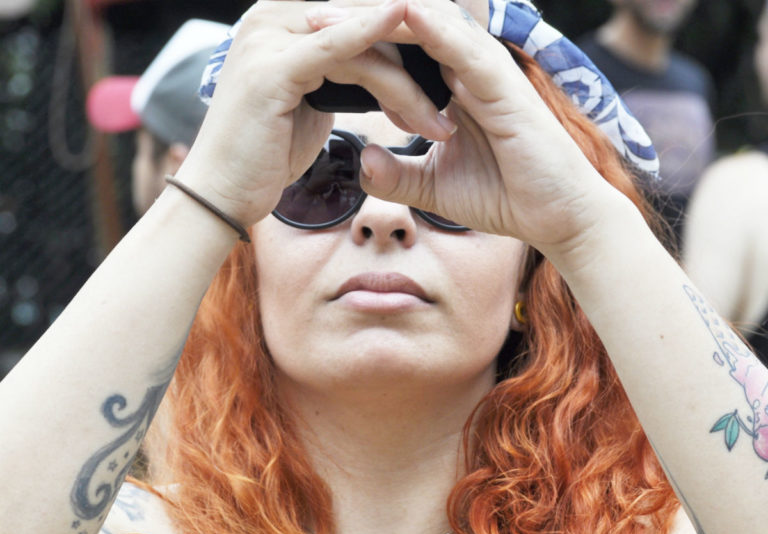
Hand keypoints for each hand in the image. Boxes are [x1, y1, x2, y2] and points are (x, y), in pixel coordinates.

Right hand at [174, 0, 455, 228]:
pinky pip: (335, 47)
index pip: (357, 16)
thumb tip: (372, 71)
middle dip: (417, 58)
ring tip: (440, 126)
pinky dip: (372, 38)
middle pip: (362, 18)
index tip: (449, 71)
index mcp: (283, 22)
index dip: (406, 40)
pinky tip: (407, 28)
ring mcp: (269, 36)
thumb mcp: (308, 105)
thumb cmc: (264, 156)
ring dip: (408, 82)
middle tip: (460, 93)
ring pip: (359, 40)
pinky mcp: (272, 66)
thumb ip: (336, 77)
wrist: (221, 194)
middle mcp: (273, 16)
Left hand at [311, 0, 626, 261]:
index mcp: (451, 84)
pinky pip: (459, 44)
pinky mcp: (502, 83)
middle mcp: (466, 67)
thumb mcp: (434, 187)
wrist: (554, 218)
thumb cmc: (503, 196)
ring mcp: (485, 70)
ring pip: (424, 23)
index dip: (353, 39)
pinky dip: (425, 26)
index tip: (306, 41)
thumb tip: (363, 160)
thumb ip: (397, 173)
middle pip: (401, 25)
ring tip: (325, 12)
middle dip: (352, 17)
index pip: (395, 47)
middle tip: (302, 14)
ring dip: (375, 14)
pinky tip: (393, 11)